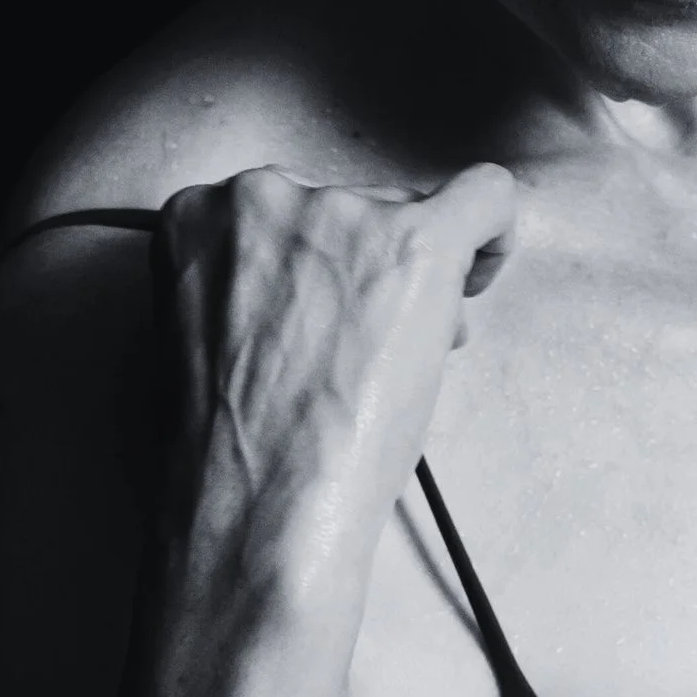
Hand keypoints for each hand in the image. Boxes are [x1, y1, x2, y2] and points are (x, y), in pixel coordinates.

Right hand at [154, 163, 517, 600]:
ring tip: (402, 359)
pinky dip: (494, 233)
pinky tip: (483, 271)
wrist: (261, 500)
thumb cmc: (229, 446)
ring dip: (418, 282)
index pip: (288, 208)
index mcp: (201, 217)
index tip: (333, 303)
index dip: (322, 265)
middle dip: (374, 272)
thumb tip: (324, 286)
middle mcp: (266, 196)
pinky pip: (486, 197)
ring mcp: (343, 214)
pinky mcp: (417, 242)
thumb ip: (251, 287)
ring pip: (412, 217)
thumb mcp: (203, 337)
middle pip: (354, 208)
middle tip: (374, 347)